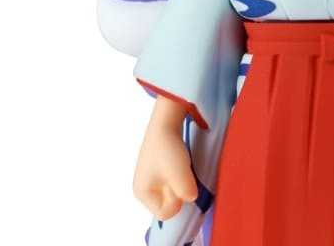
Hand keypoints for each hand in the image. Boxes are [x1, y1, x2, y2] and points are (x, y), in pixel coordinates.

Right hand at [133, 101, 197, 219]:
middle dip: (179, 191)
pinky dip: (181, 172)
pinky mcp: (159, 167)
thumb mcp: (180, 174)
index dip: (178, 201)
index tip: (182, 182)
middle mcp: (144, 187)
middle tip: (182, 172)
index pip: (165, 213)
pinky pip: (174, 179)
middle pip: (169, 202)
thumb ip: (187, 193)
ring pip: (173, 190)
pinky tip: (182, 161)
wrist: (166, 120)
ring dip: (182, 180)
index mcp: (142, 192)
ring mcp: (151, 177)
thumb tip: (191, 198)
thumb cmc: (168, 147)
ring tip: (182, 165)